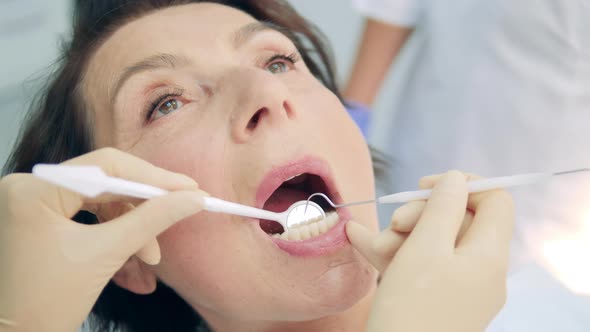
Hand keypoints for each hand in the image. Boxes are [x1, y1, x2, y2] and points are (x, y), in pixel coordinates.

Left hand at [0, 148, 207, 331]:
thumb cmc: (48, 304)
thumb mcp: (106, 255)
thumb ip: (152, 220)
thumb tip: (193, 199)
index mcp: (34, 190)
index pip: (106, 167)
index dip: (153, 177)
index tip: (189, 188)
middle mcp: (30, 186)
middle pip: (106, 181)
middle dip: (144, 206)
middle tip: (181, 211)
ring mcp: (35, 201)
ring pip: (103, 199)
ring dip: (133, 224)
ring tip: (151, 257)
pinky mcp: (44, 216)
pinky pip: (92, 213)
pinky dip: (117, 231)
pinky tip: (135, 255)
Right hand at [347, 171, 513, 331]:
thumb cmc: (412, 309)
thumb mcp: (426, 248)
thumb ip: (443, 206)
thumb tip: (457, 178)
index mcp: (489, 255)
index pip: (494, 201)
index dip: (462, 185)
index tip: (426, 185)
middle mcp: (479, 270)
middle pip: (457, 220)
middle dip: (419, 214)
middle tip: (395, 225)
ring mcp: (457, 286)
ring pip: (431, 242)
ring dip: (399, 235)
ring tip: (371, 243)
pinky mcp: (435, 298)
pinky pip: (419, 264)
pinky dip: (394, 252)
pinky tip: (360, 241)